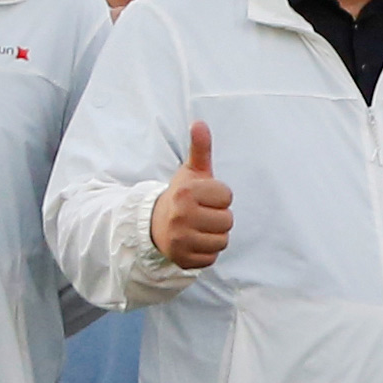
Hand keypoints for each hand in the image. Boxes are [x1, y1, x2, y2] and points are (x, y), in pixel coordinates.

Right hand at [151, 123, 233, 269]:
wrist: (154, 224)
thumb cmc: (182, 196)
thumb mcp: (190, 171)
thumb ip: (200, 148)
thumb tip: (199, 123)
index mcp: (185, 192)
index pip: (227, 197)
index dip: (219, 196)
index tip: (203, 197)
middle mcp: (181, 215)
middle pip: (228, 220)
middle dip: (218, 217)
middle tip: (201, 214)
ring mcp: (180, 239)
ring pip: (222, 240)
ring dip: (214, 235)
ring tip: (198, 227)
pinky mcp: (182, 259)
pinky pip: (212, 257)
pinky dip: (206, 251)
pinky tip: (194, 241)